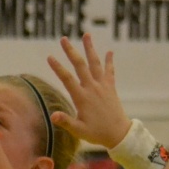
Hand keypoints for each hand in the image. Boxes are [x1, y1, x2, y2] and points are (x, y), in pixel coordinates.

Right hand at [46, 33, 131, 148]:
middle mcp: (92, 88)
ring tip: (86, 35)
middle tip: (63, 39)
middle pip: (80, 65)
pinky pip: (110, 71)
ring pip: (95, 63)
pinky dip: (109, 61)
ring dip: (90, 49)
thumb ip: (66, 122)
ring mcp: (102, 86)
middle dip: (71, 51)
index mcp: (82, 98)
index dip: (58, 68)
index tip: (49, 57)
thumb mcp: (79, 131)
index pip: (67, 79)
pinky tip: (109, 52)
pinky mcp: (110, 87)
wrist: (119, 133)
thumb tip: (53, 116)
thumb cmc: (97, 133)